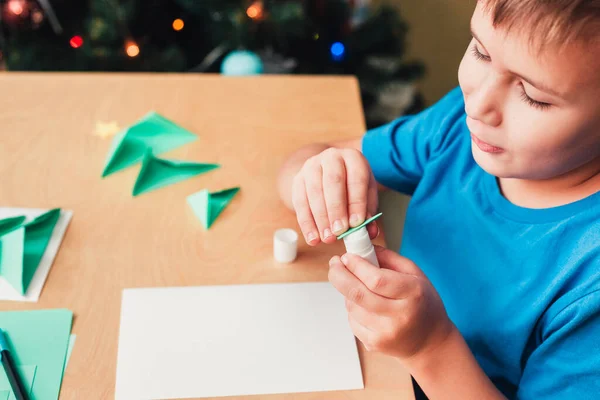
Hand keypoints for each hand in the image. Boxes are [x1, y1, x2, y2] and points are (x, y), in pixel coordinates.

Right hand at [291, 147, 378, 245]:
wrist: (327, 172)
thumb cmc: (351, 185)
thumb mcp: (365, 194)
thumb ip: (368, 213)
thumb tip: (369, 232)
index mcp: (353, 157)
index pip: (356, 178)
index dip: (356, 202)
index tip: (356, 223)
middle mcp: (331, 157)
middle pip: (333, 182)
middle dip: (336, 210)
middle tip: (339, 232)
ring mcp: (312, 166)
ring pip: (314, 192)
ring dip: (321, 219)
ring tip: (328, 238)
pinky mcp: (298, 179)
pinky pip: (300, 202)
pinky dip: (307, 223)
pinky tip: (313, 238)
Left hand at [328, 246, 454, 361]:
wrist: (429, 342)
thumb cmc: (422, 302)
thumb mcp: (415, 275)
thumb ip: (389, 258)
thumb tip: (362, 249)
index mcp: (413, 294)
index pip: (376, 280)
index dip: (356, 266)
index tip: (345, 256)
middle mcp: (399, 316)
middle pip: (357, 293)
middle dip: (339, 275)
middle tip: (334, 264)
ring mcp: (386, 333)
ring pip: (352, 306)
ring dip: (348, 292)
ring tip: (359, 288)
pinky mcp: (374, 344)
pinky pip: (352, 320)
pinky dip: (352, 309)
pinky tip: (365, 307)